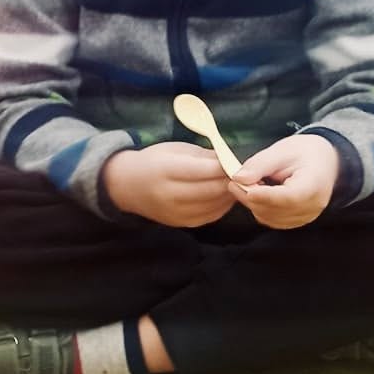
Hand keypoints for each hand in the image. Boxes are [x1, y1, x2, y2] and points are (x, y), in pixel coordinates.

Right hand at [103, 142, 237, 227]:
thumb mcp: (176, 149)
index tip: (240, 161)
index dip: (227, 166)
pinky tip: (226, 195)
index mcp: (166, 170)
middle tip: (246, 173)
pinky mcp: (181, 223)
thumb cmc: (154, 161)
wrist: (127, 186)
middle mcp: (170, 194)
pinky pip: (211, 216)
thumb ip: (204, 156)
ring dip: (231, 194)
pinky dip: (223, 205)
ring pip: (215, 205)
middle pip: (213, 189)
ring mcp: (176, 212)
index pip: (205, 170)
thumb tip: (232, 160)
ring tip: (240, 184)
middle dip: (233, 181)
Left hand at [230, 133, 338, 228]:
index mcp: (313, 185)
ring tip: (252, 182)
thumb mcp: (283, 150)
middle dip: (249, 195)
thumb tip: (238, 177)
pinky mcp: (295, 222)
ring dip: (253, 202)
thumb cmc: (306, 153)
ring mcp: (304, 218)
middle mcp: (311, 207)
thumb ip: (260, 164)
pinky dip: (259, 208)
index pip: (288, 197)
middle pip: (273, 208)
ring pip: (268, 216)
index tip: (240, 184)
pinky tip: (259, 193)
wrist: (325, 163)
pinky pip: (270, 220)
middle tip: (234, 179)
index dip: (263, 194)